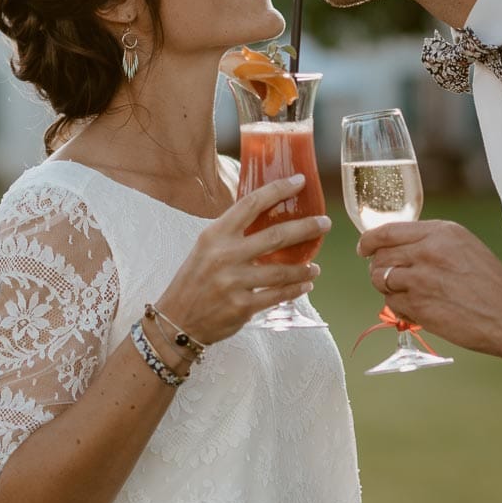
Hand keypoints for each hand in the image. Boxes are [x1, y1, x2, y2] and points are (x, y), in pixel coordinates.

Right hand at [156, 175, 328, 344]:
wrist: (177, 321)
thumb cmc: (194, 281)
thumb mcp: (205, 249)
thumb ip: (232, 234)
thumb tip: (266, 216)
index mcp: (215, 235)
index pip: (251, 204)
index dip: (278, 190)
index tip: (299, 181)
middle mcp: (225, 255)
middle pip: (276, 236)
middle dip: (306, 228)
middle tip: (325, 223)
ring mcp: (234, 282)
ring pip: (282, 270)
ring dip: (304, 267)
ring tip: (315, 266)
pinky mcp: (243, 306)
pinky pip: (278, 295)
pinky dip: (296, 289)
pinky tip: (305, 284)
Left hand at [357, 220, 501, 358]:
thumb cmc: (490, 283)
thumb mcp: (463, 247)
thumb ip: (429, 242)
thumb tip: (393, 248)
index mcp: (441, 232)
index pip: (387, 231)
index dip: (369, 241)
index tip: (364, 248)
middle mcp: (428, 250)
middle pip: (380, 256)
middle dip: (381, 268)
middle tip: (395, 279)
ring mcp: (421, 278)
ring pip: (380, 279)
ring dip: (388, 289)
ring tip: (409, 295)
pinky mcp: (419, 305)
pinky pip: (391, 303)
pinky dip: (398, 307)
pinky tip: (418, 309)